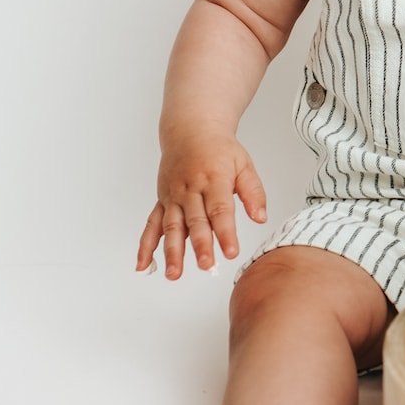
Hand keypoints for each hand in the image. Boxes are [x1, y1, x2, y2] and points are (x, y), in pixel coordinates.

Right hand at [136, 133, 266, 278]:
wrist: (190, 131)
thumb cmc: (220, 150)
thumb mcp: (243, 164)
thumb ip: (253, 192)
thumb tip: (261, 218)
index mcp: (214, 179)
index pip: (220, 210)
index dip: (225, 232)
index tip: (231, 252)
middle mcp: (191, 189)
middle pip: (195, 221)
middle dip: (200, 245)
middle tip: (207, 265)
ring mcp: (173, 196)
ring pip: (171, 226)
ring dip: (172, 251)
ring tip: (175, 274)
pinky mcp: (162, 201)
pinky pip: (151, 224)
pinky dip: (146, 245)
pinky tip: (143, 264)